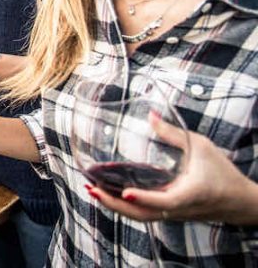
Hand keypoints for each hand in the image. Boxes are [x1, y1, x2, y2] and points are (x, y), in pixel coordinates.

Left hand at [88, 113, 257, 225]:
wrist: (240, 202)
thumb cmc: (222, 173)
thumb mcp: (201, 146)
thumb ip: (174, 133)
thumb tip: (151, 115)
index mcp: (189, 194)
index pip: (165, 201)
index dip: (145, 198)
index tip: (125, 192)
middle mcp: (178, 208)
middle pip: (142, 214)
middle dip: (115, 205)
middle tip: (92, 189)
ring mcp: (172, 214)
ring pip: (140, 216)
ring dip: (115, 206)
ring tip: (93, 190)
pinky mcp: (169, 214)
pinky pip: (144, 214)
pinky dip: (124, 207)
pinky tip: (109, 193)